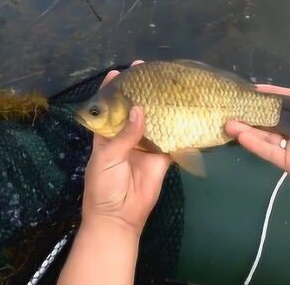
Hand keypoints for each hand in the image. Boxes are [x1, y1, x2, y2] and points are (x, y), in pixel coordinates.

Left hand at [83, 63, 171, 233]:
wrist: (120, 217)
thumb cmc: (104, 186)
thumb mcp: (107, 157)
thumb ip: (124, 135)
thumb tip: (139, 110)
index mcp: (107, 134)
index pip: (108, 107)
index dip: (113, 89)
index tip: (121, 72)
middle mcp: (127, 136)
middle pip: (135, 109)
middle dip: (142, 92)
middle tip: (152, 72)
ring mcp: (146, 145)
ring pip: (155, 121)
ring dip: (161, 105)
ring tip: (170, 85)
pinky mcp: (163, 156)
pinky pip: (172, 140)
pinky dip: (179, 128)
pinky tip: (186, 111)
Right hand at [225, 44, 289, 206]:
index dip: (274, 93)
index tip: (254, 88)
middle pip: (275, 117)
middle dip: (256, 111)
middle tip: (235, 103)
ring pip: (266, 134)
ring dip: (248, 127)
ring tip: (228, 120)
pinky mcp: (289, 163)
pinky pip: (268, 151)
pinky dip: (253, 143)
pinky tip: (238, 134)